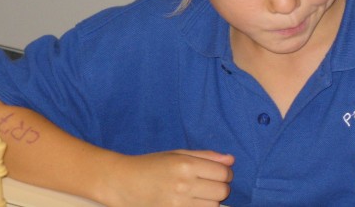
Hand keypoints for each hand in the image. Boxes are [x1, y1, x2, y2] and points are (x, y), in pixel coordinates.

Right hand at [100, 149, 234, 206]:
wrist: (124, 183)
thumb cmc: (151, 165)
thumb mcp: (178, 153)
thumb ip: (206, 156)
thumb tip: (231, 160)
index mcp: (186, 164)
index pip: (223, 173)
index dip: (227, 173)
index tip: (220, 173)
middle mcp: (184, 184)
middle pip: (222, 191)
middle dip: (222, 187)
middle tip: (211, 184)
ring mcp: (178, 203)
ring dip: (212, 201)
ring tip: (201, 194)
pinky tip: (194, 202)